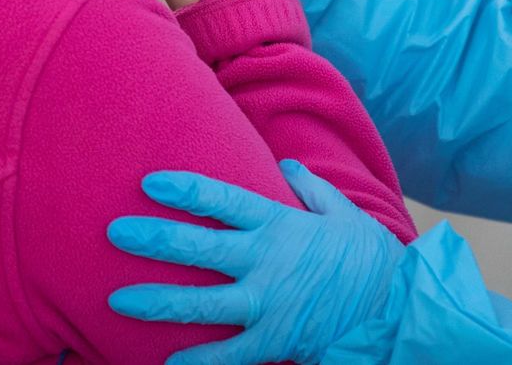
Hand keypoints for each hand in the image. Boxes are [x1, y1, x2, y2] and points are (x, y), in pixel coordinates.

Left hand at [108, 160, 405, 364]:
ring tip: (116, 300)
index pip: (221, 201)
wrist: (397, 309)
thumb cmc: (371, 259)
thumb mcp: (344, 213)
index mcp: (279, 224)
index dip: (184, 191)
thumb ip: (311, 189)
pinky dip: (197, 362)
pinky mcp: (273, 341)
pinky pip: (226, 356)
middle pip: (197, 248)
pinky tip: (167, 363)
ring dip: (155, 302)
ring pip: (199, 303)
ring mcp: (266, 304)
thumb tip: (286, 165)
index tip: (150, 183)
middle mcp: (265, 261)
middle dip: (152, 239)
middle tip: (114, 232)